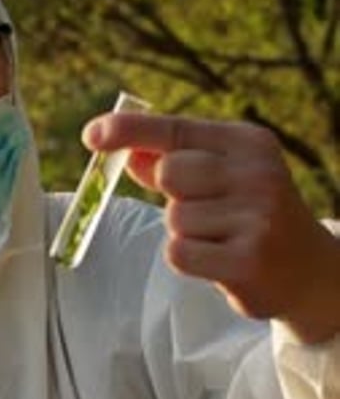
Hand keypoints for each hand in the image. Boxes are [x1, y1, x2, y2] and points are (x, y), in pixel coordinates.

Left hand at [82, 112, 339, 341]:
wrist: (308, 270)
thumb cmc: (250, 214)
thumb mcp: (222, 177)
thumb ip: (173, 161)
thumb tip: (125, 153)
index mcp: (247, 143)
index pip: (176, 128)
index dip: (129, 130)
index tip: (91, 135)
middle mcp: (256, 173)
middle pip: (169, 174)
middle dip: (173, 195)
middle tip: (207, 210)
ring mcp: (256, 217)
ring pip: (174, 218)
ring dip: (185, 232)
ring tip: (221, 238)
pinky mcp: (248, 260)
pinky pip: (179, 253)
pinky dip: (189, 259)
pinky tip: (220, 260)